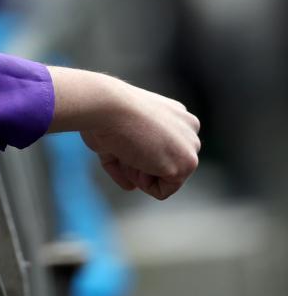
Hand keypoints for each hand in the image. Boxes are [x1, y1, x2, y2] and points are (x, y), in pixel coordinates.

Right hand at [48, 67, 199, 199]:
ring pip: (165, 178)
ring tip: (128, 149)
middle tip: (123, 144)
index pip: (163, 149)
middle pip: (166, 164)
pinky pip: (161, 190)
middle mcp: (189, 127)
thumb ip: (125, 161)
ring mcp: (191, 146)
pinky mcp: (186, 163)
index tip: (121, 138)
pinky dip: (142, 183)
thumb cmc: (103, 113)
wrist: (105, 105)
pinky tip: (135, 159)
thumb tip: (131, 187)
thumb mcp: (116, 135)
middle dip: (139, 163)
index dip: (135, 151)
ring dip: (140, 172)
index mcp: (174, 115)